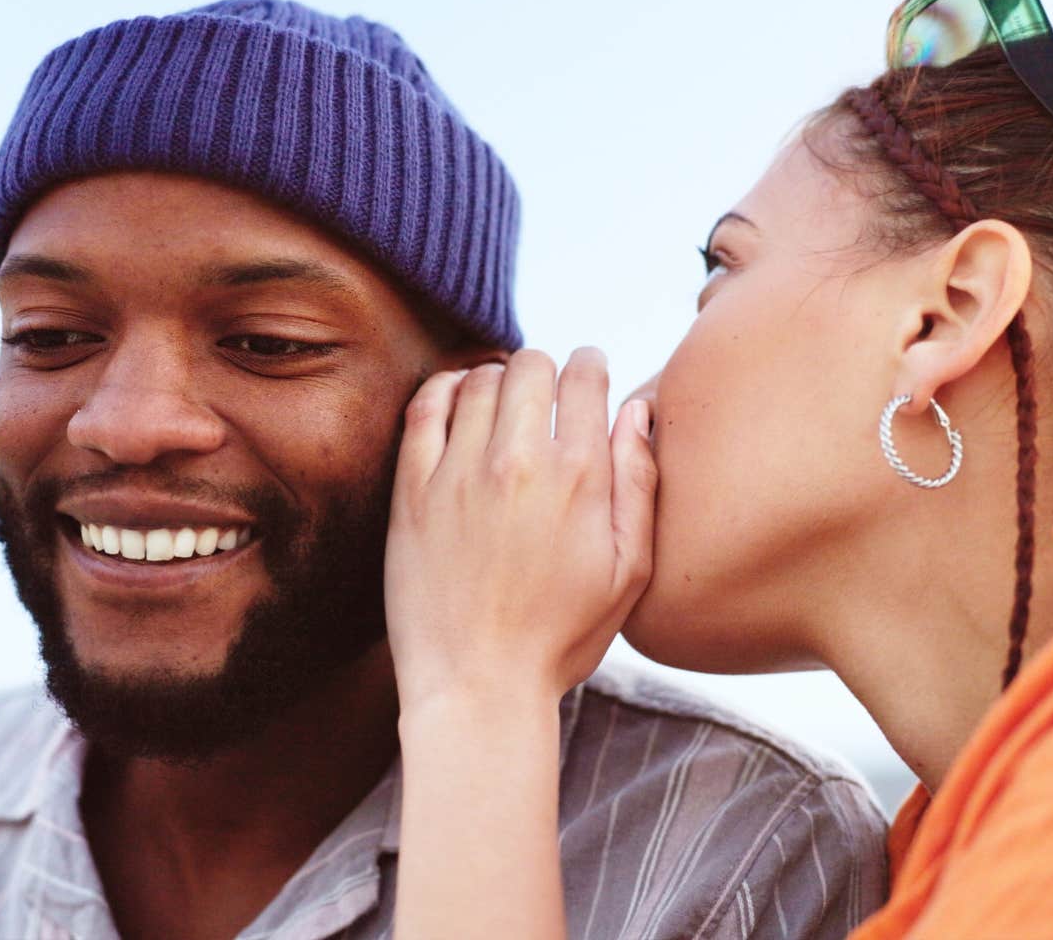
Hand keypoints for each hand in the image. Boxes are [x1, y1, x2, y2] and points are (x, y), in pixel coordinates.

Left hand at [385, 348, 656, 714]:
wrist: (477, 687)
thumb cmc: (559, 638)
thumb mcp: (628, 571)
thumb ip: (640, 484)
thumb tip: (637, 412)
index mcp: (579, 476)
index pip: (585, 375)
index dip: (591, 368)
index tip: (586, 380)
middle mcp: (518, 461)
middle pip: (531, 365)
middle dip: (545, 370)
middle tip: (544, 397)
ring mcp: (459, 472)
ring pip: (479, 378)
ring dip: (496, 379)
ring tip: (503, 405)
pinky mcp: (413, 490)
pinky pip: (425, 406)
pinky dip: (444, 388)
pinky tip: (456, 401)